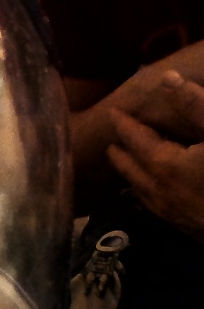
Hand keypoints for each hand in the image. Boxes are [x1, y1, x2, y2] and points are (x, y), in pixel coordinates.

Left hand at [107, 72, 203, 240]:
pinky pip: (157, 208)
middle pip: (131, 168)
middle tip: (114, 140)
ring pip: (142, 191)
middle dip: (122, 151)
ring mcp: (174, 216)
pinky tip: (158, 192)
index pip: (134, 139)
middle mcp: (161, 193)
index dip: (124, 124)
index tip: (114, 112)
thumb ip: (194, 105)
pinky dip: (149, 193)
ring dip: (133, 174)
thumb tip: (166, 77)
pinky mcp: (189, 231)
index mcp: (165, 166)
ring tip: (130, 162)